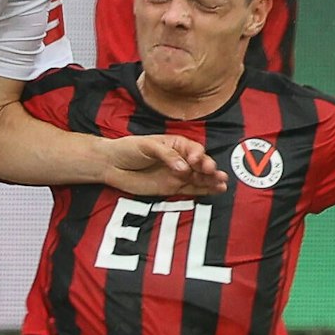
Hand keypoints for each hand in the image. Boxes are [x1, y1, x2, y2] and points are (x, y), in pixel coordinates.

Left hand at [101, 135, 228, 196]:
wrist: (111, 165)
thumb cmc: (128, 149)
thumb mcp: (147, 145)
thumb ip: (166, 155)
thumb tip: (184, 168)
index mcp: (176, 144)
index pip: (192, 149)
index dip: (197, 155)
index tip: (195, 161)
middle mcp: (180, 159)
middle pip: (199, 164)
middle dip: (208, 168)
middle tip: (214, 172)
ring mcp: (177, 175)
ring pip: (199, 178)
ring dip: (211, 180)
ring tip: (223, 183)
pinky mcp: (173, 188)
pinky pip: (192, 190)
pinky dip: (204, 191)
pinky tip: (216, 190)